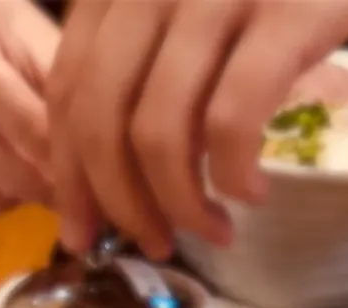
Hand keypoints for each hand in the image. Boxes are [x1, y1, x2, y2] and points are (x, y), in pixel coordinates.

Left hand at [48, 0, 347, 258]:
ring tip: (214, 231)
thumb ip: (146, 51)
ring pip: (158, 133)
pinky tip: (252, 192)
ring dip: (180, 205)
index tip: (84, 230)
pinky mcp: (281, 15)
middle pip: (101, 121)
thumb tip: (118, 163)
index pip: (66, 88)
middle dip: (121, 204)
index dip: (69, 172)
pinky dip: (233, 175)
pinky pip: (231, 121)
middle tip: (155, 244)